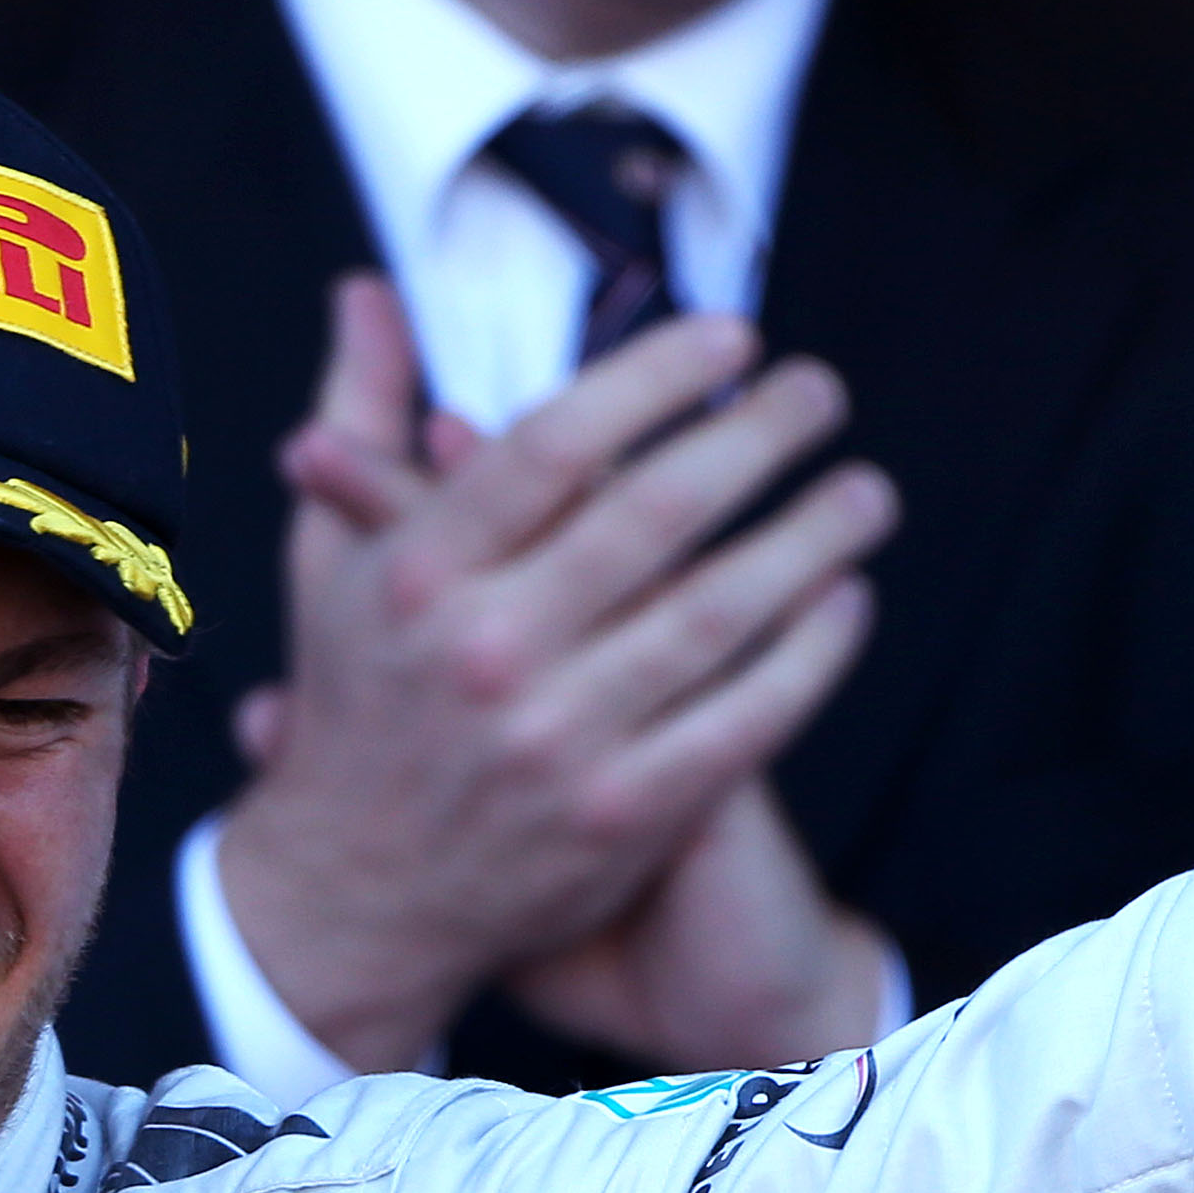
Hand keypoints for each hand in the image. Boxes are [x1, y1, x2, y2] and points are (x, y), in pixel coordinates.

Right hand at [215, 275, 891, 1076]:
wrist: (353, 899)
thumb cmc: (357, 708)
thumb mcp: (329, 561)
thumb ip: (360, 422)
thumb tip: (367, 293)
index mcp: (419, 573)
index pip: (557, 441)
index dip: (657, 374)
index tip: (732, 338)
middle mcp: (486, 651)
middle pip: (655, 513)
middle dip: (759, 438)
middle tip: (820, 394)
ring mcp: (557, 740)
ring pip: (718, 612)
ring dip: (810, 539)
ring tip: (864, 491)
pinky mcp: (621, 815)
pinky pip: (745, 717)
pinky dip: (810, 656)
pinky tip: (846, 603)